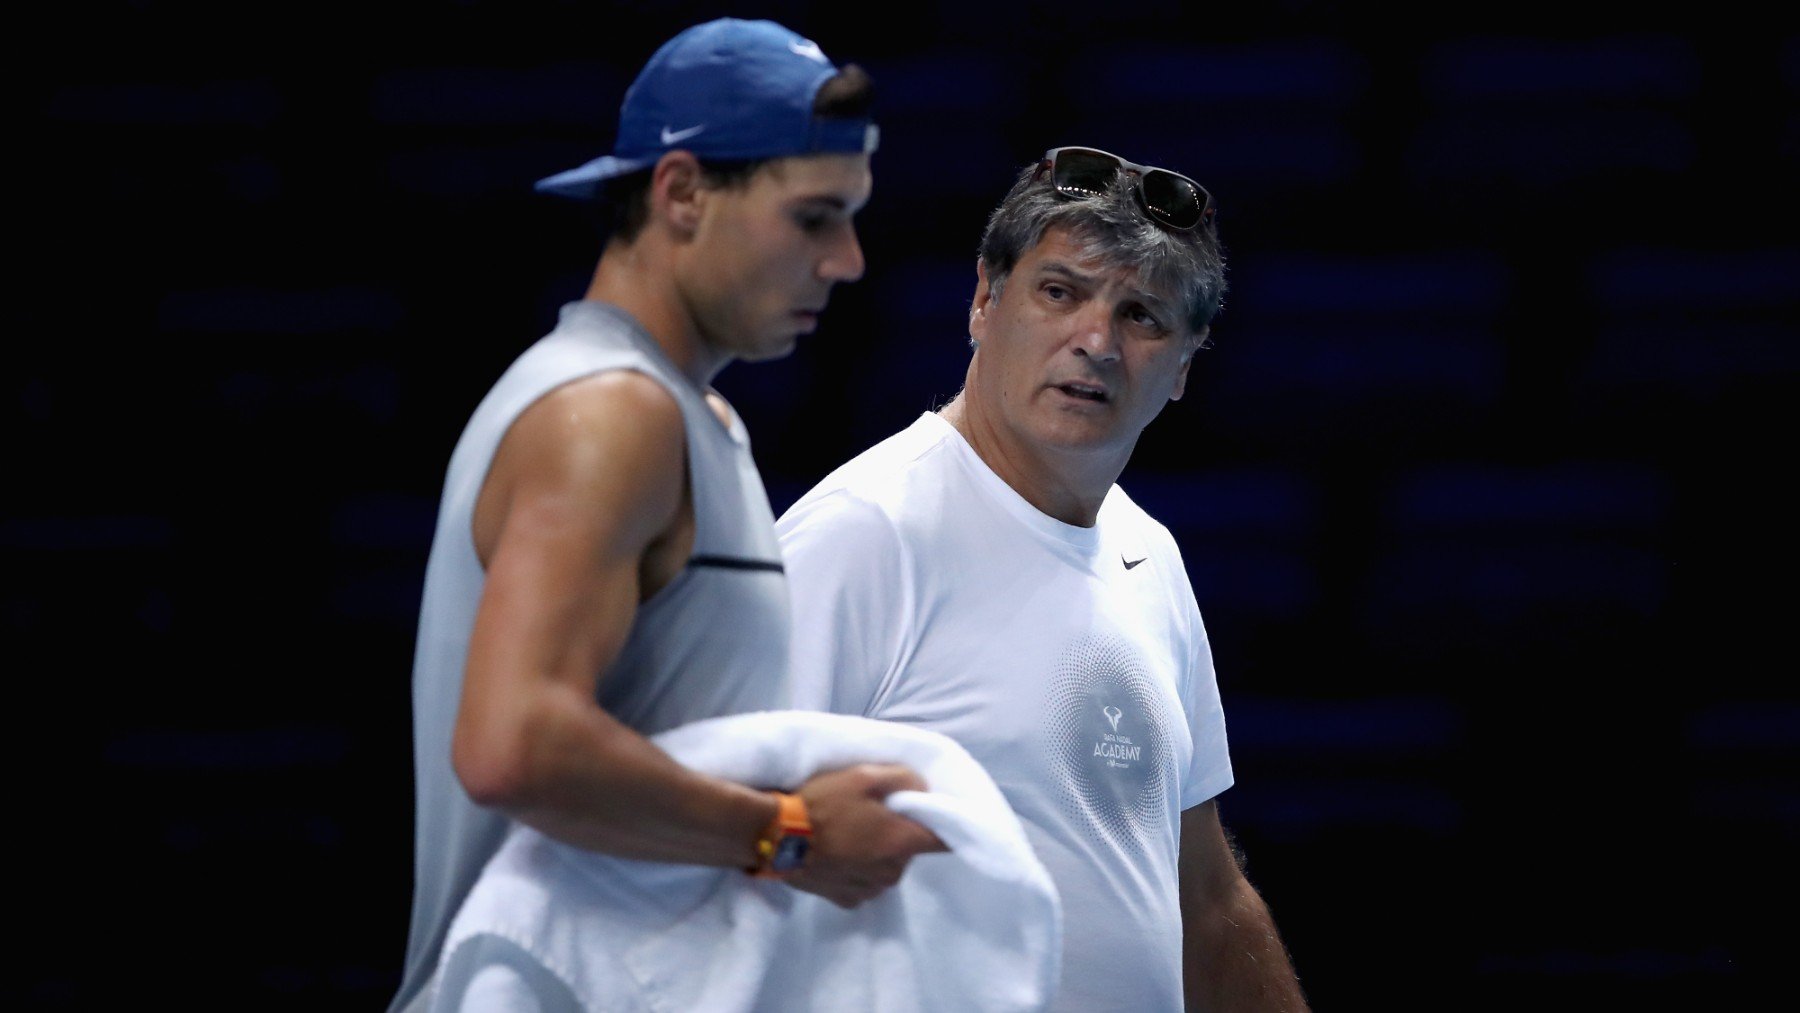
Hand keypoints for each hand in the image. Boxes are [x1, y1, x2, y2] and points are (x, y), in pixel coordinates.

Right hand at [784, 763, 947, 908]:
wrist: (774, 837)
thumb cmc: (823, 804)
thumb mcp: (864, 775)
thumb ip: (904, 778)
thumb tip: (923, 789)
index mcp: (902, 843)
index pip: (945, 840)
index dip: (941, 823)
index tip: (928, 811)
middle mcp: (893, 873)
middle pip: (909, 850)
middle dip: (896, 832)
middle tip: (870, 812)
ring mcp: (868, 891)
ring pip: (886, 867)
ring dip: (875, 852)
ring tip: (847, 833)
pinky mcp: (845, 900)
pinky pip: (863, 881)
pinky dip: (855, 868)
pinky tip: (836, 853)